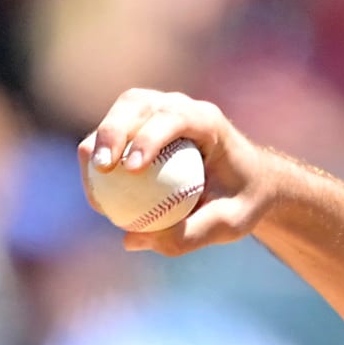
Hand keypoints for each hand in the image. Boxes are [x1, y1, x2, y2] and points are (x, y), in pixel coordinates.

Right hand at [78, 89, 284, 255]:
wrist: (249, 181)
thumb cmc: (243, 200)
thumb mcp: (229, 223)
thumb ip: (188, 234)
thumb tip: (130, 240)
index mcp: (209, 121)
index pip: (175, 117)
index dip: (149, 137)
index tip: (132, 168)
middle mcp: (180, 107)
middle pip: (137, 105)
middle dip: (113, 132)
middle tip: (102, 170)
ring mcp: (158, 109)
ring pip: (118, 113)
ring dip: (99, 142)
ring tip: (94, 179)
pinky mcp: (141, 122)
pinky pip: (112, 133)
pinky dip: (99, 154)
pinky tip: (95, 189)